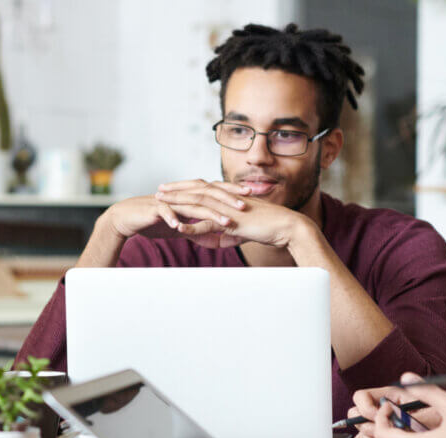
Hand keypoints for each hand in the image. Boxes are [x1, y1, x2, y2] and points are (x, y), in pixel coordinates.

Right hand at [99, 180, 250, 247]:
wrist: (127, 218)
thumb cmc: (153, 221)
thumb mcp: (179, 229)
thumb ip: (197, 232)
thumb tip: (215, 240)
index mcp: (190, 197)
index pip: (216, 192)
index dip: (233, 192)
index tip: (252, 196)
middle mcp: (182, 196)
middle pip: (209, 194)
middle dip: (228, 199)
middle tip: (246, 205)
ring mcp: (169, 201)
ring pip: (192, 204)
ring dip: (209, 213)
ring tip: (225, 222)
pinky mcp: (155, 209)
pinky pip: (166, 213)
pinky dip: (174, 219)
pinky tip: (182, 228)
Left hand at [155, 180, 309, 247]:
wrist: (287, 227)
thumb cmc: (268, 228)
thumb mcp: (242, 232)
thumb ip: (227, 235)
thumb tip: (216, 242)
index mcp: (229, 198)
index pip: (203, 188)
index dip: (186, 187)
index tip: (170, 188)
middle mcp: (226, 199)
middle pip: (196, 190)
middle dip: (176, 190)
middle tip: (159, 190)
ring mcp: (229, 209)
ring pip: (198, 203)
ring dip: (178, 203)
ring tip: (161, 203)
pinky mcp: (233, 222)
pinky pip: (209, 225)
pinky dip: (193, 227)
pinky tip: (178, 229)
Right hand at [344, 385, 441, 437]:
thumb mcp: (445, 405)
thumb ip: (424, 393)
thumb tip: (407, 378)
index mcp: (394, 396)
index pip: (363, 396)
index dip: (365, 407)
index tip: (376, 416)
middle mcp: (388, 410)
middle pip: (360, 417)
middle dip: (367, 427)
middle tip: (379, 435)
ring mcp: (388, 426)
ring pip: (366, 433)